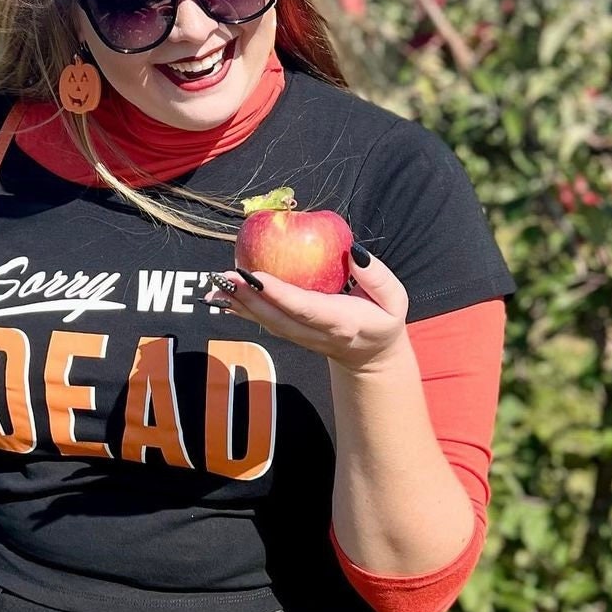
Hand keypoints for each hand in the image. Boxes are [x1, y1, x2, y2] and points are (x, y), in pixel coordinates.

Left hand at [204, 249, 409, 373]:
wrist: (371, 358)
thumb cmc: (382, 321)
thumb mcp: (395, 300)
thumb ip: (377, 277)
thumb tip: (354, 253)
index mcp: (340, 322)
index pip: (304, 308)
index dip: (279, 294)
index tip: (256, 277)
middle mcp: (314, 333)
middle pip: (276, 317)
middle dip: (248, 297)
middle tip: (225, 276)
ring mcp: (300, 337)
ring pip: (265, 322)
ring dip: (239, 304)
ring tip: (216, 284)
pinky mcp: (291, 335)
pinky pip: (264, 321)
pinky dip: (242, 308)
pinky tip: (223, 295)